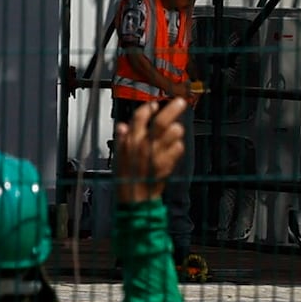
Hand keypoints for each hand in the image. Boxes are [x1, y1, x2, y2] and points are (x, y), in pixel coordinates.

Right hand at [113, 84, 192, 200]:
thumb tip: (123, 126)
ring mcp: (157, 154)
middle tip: (181, 102)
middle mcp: (144, 145)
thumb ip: (122, 140)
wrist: (135, 198)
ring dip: (177, 129)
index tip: (154, 105)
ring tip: (177, 129)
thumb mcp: (119, 157)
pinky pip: (178, 148)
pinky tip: (174, 148)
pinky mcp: (167, 163)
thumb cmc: (127, 178)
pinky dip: (178, 146)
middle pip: (161, 122)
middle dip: (172, 109)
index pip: (139, 117)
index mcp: (130, 141)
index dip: (148, 108)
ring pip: (173, 133)